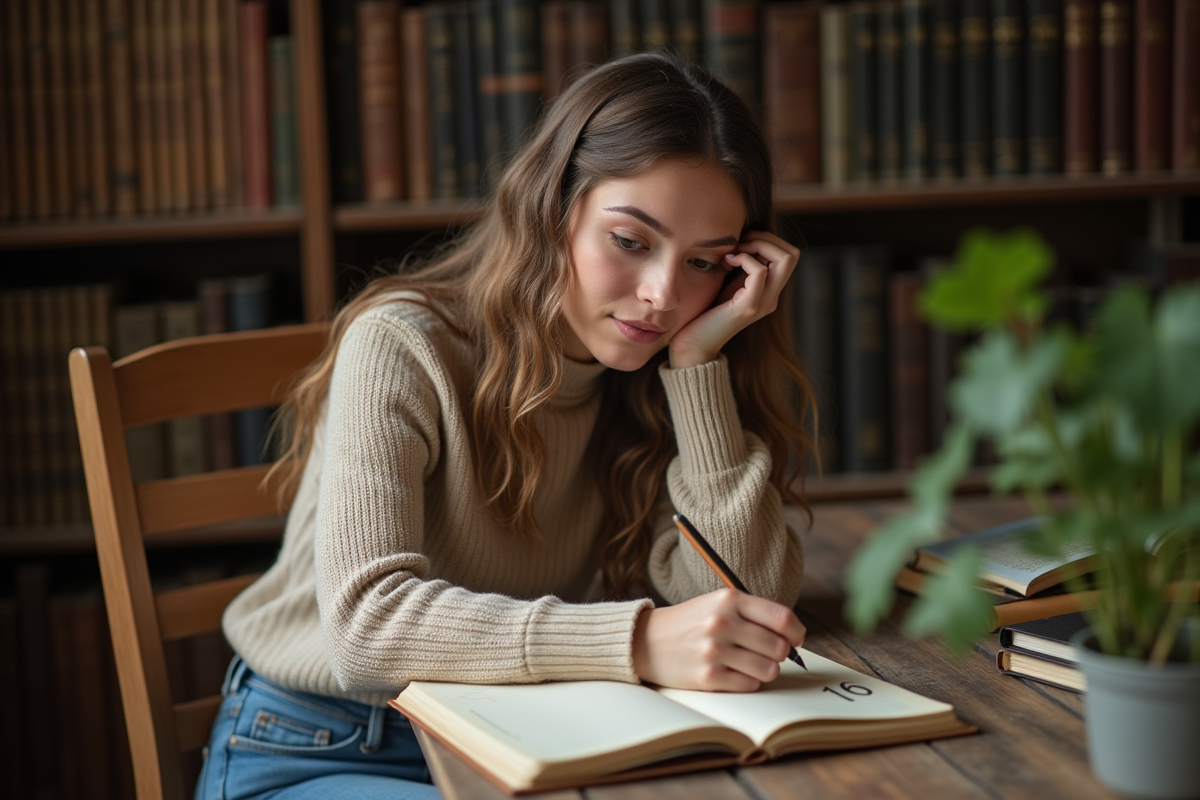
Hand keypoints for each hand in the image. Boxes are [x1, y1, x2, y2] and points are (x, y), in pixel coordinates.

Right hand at [631, 588, 806, 690]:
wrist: (647, 641)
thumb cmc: (690, 622)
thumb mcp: (718, 603)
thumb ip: (753, 613)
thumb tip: (793, 635)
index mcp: (728, 599)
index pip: (782, 618)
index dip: (797, 632)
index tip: (796, 638)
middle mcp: (722, 623)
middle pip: (779, 647)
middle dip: (780, 653)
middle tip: (768, 652)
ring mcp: (714, 651)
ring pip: (769, 669)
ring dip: (765, 669)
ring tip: (750, 663)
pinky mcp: (708, 676)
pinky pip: (750, 685)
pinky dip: (749, 681)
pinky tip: (734, 672)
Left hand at [667, 231, 799, 368]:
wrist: (695, 343)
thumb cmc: (706, 311)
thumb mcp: (730, 282)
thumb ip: (743, 266)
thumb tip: (747, 238)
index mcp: (770, 291)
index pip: (789, 255)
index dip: (768, 240)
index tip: (742, 243)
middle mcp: (772, 297)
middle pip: (792, 254)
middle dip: (765, 239)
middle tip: (740, 244)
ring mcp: (764, 302)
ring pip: (785, 259)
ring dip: (758, 245)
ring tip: (734, 252)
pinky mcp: (749, 306)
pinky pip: (760, 272)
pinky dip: (744, 258)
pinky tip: (726, 262)